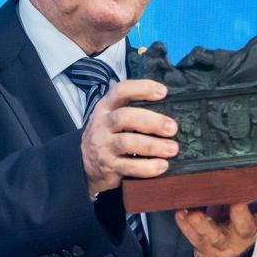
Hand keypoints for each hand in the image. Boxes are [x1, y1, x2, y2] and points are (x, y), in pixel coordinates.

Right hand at [81, 79, 178, 193]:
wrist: (84, 164)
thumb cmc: (109, 135)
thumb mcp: (113, 117)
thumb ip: (134, 110)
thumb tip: (172, 107)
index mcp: (106, 107)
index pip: (121, 91)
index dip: (142, 88)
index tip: (163, 92)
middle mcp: (103, 124)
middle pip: (125, 117)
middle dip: (152, 121)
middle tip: (172, 128)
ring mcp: (104, 146)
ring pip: (127, 142)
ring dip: (153, 145)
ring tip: (172, 149)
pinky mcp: (109, 166)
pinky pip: (129, 166)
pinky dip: (147, 167)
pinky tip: (162, 166)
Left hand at [175, 200, 256, 256]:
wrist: (225, 254)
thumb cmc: (237, 222)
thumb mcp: (250, 215)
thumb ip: (256, 200)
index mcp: (253, 225)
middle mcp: (237, 234)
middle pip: (240, 226)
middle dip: (239, 213)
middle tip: (237, 200)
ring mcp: (217, 241)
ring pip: (211, 233)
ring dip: (203, 223)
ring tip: (194, 212)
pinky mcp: (199, 243)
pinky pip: (191, 235)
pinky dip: (184, 224)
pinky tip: (180, 212)